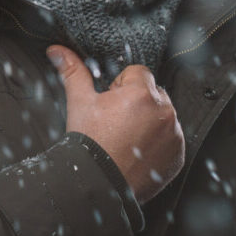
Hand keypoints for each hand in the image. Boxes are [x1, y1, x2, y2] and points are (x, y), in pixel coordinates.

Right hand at [47, 45, 184, 203]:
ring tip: (126, 138)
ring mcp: (174, 135)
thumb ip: (73, 71)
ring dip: (149, 120)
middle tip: (116, 122)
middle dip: (137, 102)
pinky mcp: (178, 155)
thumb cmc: (89, 144)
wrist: (98, 185)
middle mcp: (164, 112)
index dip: (120, 86)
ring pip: (163, 114)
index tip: (110, 105)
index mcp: (141, 93)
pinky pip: (171, 138)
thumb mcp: (80, 103)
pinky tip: (138, 151)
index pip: (138, 72)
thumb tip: (58, 50)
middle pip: (152, 92)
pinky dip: (159, 142)